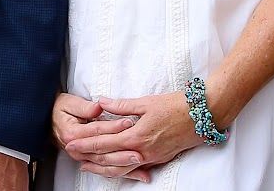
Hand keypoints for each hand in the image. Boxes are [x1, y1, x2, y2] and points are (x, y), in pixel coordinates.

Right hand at [53, 93, 147, 179]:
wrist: (48, 120)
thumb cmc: (60, 109)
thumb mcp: (70, 103)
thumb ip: (85, 106)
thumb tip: (99, 107)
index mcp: (72, 134)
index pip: (97, 131)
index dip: (113, 127)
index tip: (129, 122)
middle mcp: (77, 149)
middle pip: (103, 152)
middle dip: (123, 151)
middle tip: (140, 149)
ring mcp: (83, 158)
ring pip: (106, 164)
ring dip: (124, 165)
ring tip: (141, 162)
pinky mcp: (89, 161)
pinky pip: (108, 169)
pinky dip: (124, 172)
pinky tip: (139, 174)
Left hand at [64, 92, 199, 179]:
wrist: (203, 116)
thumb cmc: (176, 106)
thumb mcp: (147, 102)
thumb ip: (122, 106)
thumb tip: (101, 103)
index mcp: (136, 136)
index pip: (103, 143)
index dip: (85, 143)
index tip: (70, 143)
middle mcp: (142, 152)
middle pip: (108, 159)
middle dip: (87, 157)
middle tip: (71, 155)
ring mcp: (151, 158)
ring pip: (121, 169)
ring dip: (101, 168)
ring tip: (86, 166)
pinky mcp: (159, 160)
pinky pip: (134, 169)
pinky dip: (120, 171)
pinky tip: (113, 170)